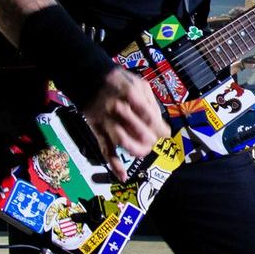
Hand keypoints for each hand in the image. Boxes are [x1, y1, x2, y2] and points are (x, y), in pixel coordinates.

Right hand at [82, 66, 169, 180]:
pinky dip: (114, 164)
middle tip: (154, 141)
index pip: (151, 118)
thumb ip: (150, 104)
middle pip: (140, 132)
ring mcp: (107, 121)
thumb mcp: (139, 84)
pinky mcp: (98, 130)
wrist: (88, 77)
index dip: (161, 130)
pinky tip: (122, 176)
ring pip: (123, 142)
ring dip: (137, 150)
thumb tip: (160, 125)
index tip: (166, 135)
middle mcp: (119, 109)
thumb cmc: (118, 81)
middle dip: (151, 140)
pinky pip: (106, 150)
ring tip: (144, 151)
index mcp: (132, 96)